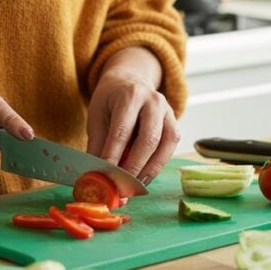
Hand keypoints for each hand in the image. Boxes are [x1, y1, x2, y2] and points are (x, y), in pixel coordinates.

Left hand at [87, 50, 180, 184]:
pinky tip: (145, 176)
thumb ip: (98, 145)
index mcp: (130, 95)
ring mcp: (167, 110)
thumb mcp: (97, 116)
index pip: (122, 131)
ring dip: (150, 170)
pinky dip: (158, 164)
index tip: (105, 179)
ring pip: (165, 144)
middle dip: (135, 167)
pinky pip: (171, 146)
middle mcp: (153, 100)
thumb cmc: (111, 100)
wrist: (130, 80)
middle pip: (148, 139)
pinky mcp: (174, 122)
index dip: (114, 157)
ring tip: (134, 187)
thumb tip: (96, 178)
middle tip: (121, 189)